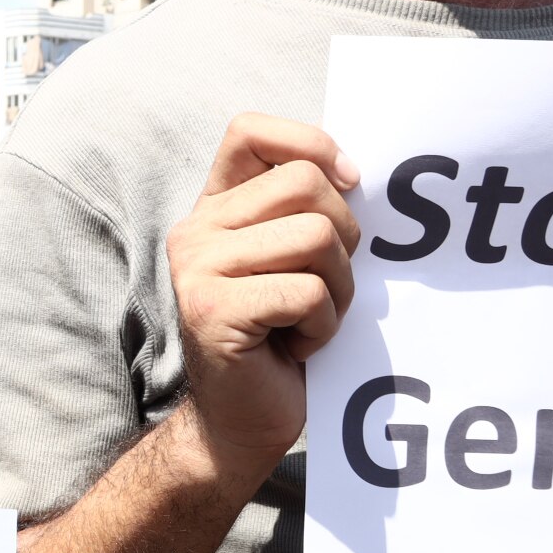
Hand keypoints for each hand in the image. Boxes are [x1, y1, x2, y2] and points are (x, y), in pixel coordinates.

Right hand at [166, 114, 360, 473]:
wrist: (240, 420)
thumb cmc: (281, 336)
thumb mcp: (293, 259)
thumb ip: (306, 211)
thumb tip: (357, 172)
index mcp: (215, 209)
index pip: (251, 132)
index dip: (311, 144)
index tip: (348, 184)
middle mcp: (195, 230)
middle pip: (305, 185)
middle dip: (344, 238)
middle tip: (323, 285)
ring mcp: (196, 268)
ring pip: (315, 238)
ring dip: (337, 290)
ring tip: (308, 320)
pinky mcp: (212, 309)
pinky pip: (308, 293)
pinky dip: (322, 327)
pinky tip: (294, 347)